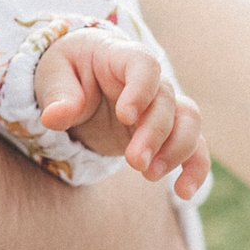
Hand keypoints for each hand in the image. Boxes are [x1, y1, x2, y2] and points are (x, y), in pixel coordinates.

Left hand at [34, 33, 209, 199]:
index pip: (145, 65)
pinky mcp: (165, 133)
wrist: (80, 84)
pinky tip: (184, 192)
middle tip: (135, 162)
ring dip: (177, 150)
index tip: (125, 116)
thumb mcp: (54, 76)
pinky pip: (194, 147)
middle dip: (154, 134)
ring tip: (150, 175)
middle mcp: (150, 81)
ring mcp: (161, 107)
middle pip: (166, 101)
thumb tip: (54, 117)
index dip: (142, 89)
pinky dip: (195, 168)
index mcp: (121, 58)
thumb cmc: (67, 72)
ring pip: (189, 122)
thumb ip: (58, 95)